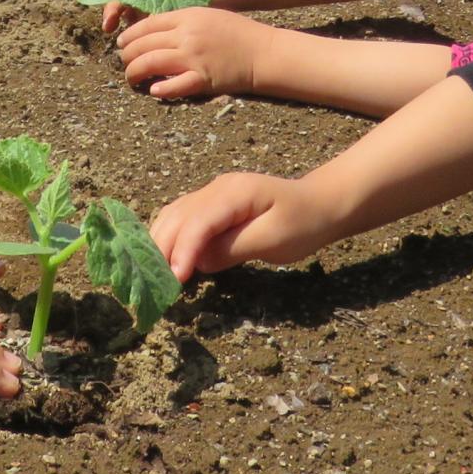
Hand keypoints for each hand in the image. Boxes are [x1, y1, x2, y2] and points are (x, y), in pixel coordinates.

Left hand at [118, 7, 269, 100]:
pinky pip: (174, 85)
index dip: (129, 35)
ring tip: (132, 79)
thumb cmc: (238, 32)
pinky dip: (160, 89)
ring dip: (135, 73)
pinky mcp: (202, 79)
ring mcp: (193, 58)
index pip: (147, 25)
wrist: (263, 52)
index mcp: (187, 16)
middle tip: (124, 63)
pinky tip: (154, 91)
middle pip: (144, 45)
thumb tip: (156, 32)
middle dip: (127, 56)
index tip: (122, 43)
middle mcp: (186, 36)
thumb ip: (182, 21)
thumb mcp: (208, 16)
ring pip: (150, 64)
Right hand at [151, 172, 346, 280]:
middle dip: (161, 249)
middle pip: (176, 217)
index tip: (175, 279)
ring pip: (172, 216)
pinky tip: (163, 260)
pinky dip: (168, 238)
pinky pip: (180, 219)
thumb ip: (234, 248)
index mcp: (233, 193)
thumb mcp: (274, 239)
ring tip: (153, 275)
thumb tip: (198, 262)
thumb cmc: (302, 223)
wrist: (319, 205)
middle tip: (153, 284)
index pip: (198, 222)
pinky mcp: (211, 206)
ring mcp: (211, 195)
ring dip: (159, 244)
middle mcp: (215, 189)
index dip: (183, 250)